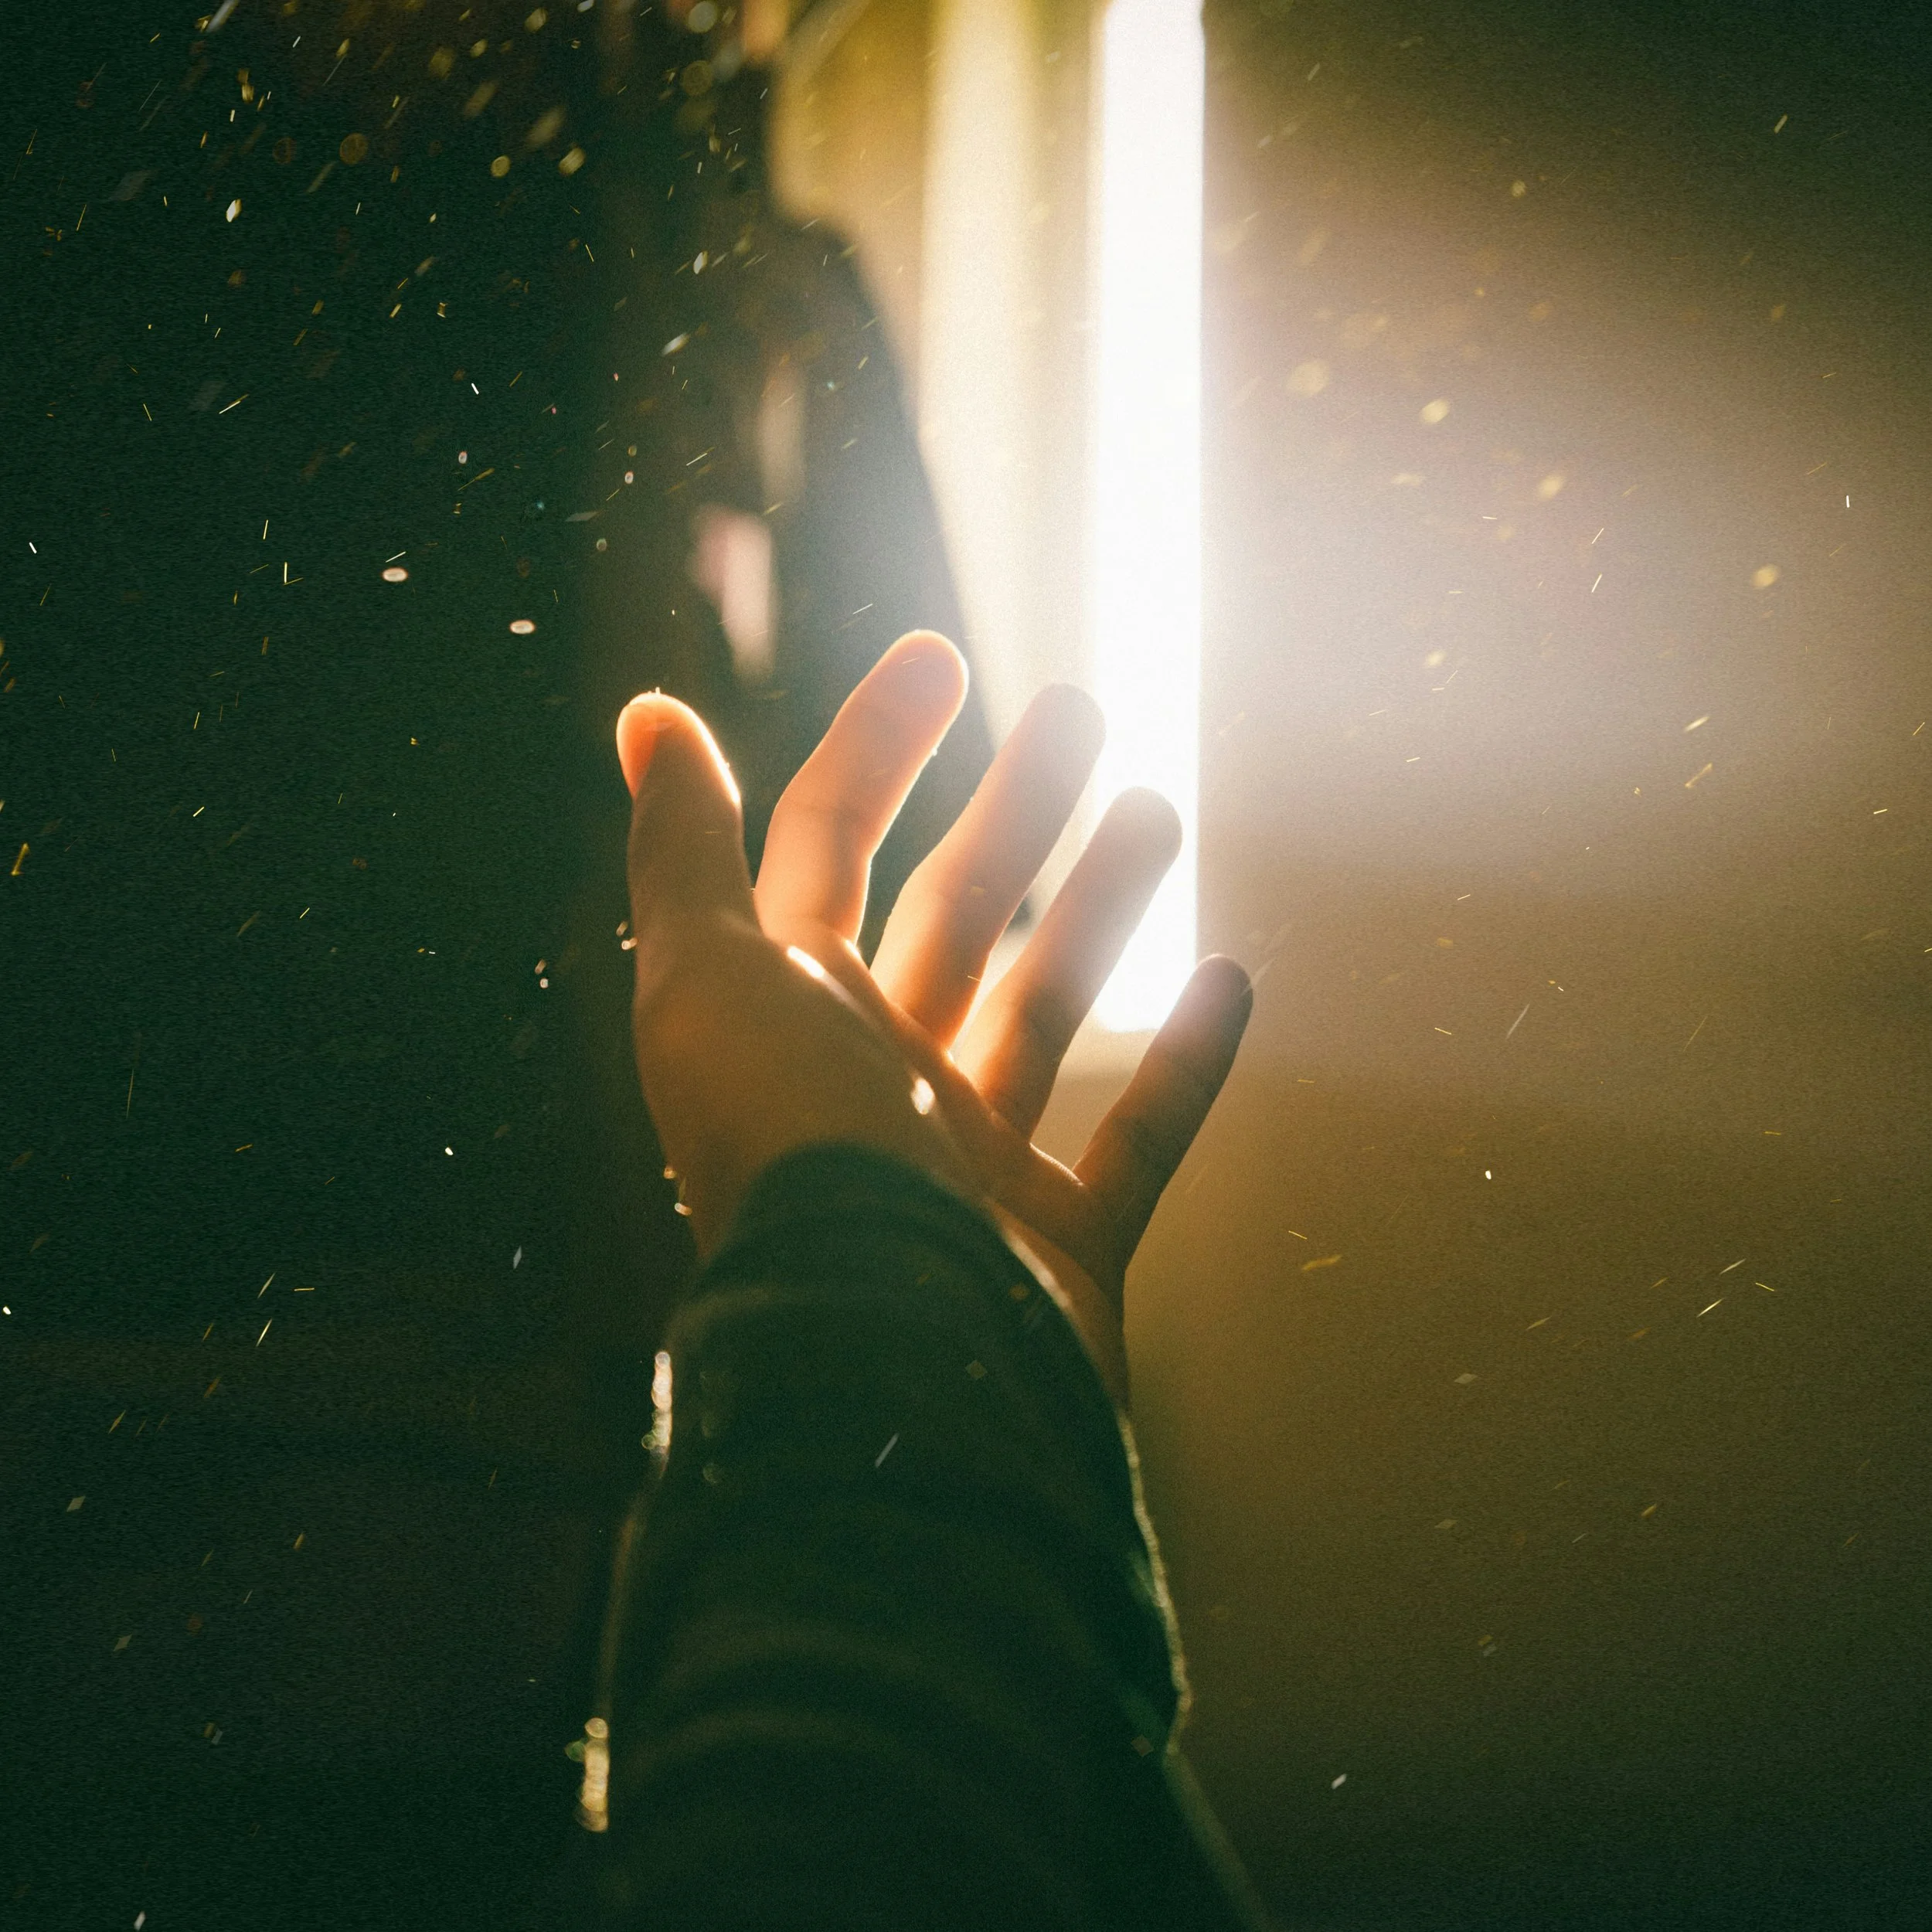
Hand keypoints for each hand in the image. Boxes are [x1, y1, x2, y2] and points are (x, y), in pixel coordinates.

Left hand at [616, 631, 1251, 1404]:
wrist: (881, 1358)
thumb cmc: (788, 1158)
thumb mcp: (705, 981)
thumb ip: (682, 853)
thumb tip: (647, 717)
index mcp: (788, 1012)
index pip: (831, 841)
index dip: (875, 742)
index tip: (945, 656)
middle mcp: (874, 1080)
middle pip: (953, 911)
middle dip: (1012, 807)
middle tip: (1083, 711)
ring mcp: (972, 1165)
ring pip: (1046, 1007)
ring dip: (1100, 908)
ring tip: (1159, 810)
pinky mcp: (1061, 1245)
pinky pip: (1136, 1141)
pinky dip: (1183, 1066)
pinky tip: (1229, 977)